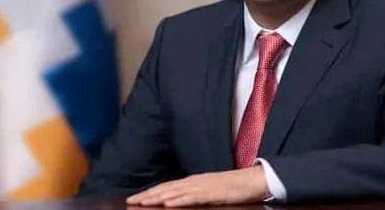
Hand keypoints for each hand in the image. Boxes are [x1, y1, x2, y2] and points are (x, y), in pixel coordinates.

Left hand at [126, 166, 268, 206]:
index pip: (168, 186)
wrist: (254, 180)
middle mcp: (195, 181)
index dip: (151, 192)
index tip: (136, 197)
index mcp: (195, 181)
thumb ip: (197, 194)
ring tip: (142, 201)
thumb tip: (181, 200)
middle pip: (166, 187)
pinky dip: (178, 199)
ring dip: (157, 197)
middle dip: (148, 194)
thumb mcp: (212, 191)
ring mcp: (203, 186)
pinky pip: (192, 196)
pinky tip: (167, 203)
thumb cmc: (235, 187)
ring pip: (175, 191)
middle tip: (130, 200)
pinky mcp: (212, 192)